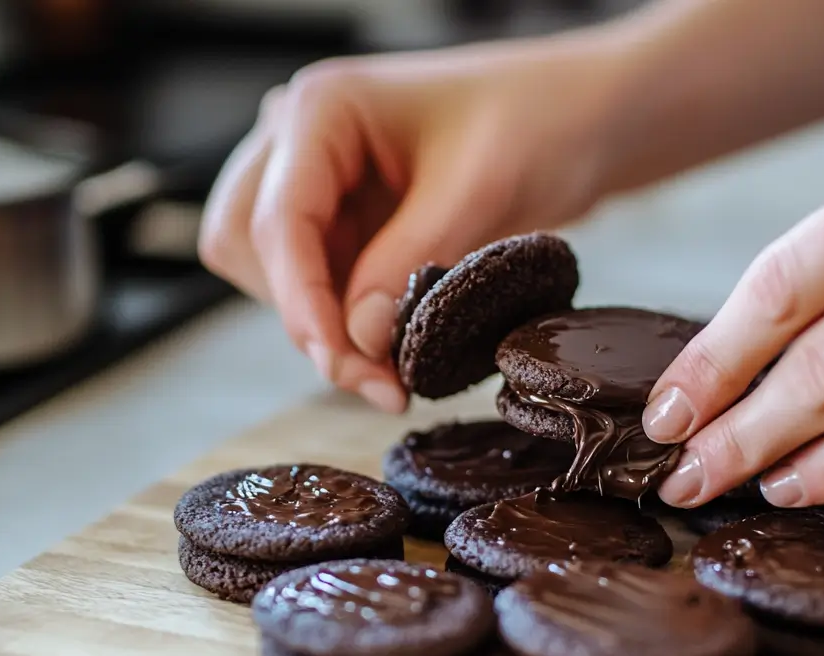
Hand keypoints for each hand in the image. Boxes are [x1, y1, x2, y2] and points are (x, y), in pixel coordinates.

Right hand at [198, 36, 624, 411]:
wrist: (577, 120)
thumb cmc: (538, 124)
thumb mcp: (480, 192)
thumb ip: (410, 263)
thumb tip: (356, 340)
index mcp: (321, 110)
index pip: (278, 219)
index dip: (303, 303)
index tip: (345, 364)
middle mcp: (299, 140)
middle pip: (246, 243)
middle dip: (303, 316)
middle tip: (375, 377)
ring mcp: (314, 179)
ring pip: (270, 271)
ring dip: (321, 327)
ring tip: (394, 370)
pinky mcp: (338, 218)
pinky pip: (313, 281)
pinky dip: (343, 323)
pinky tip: (394, 349)